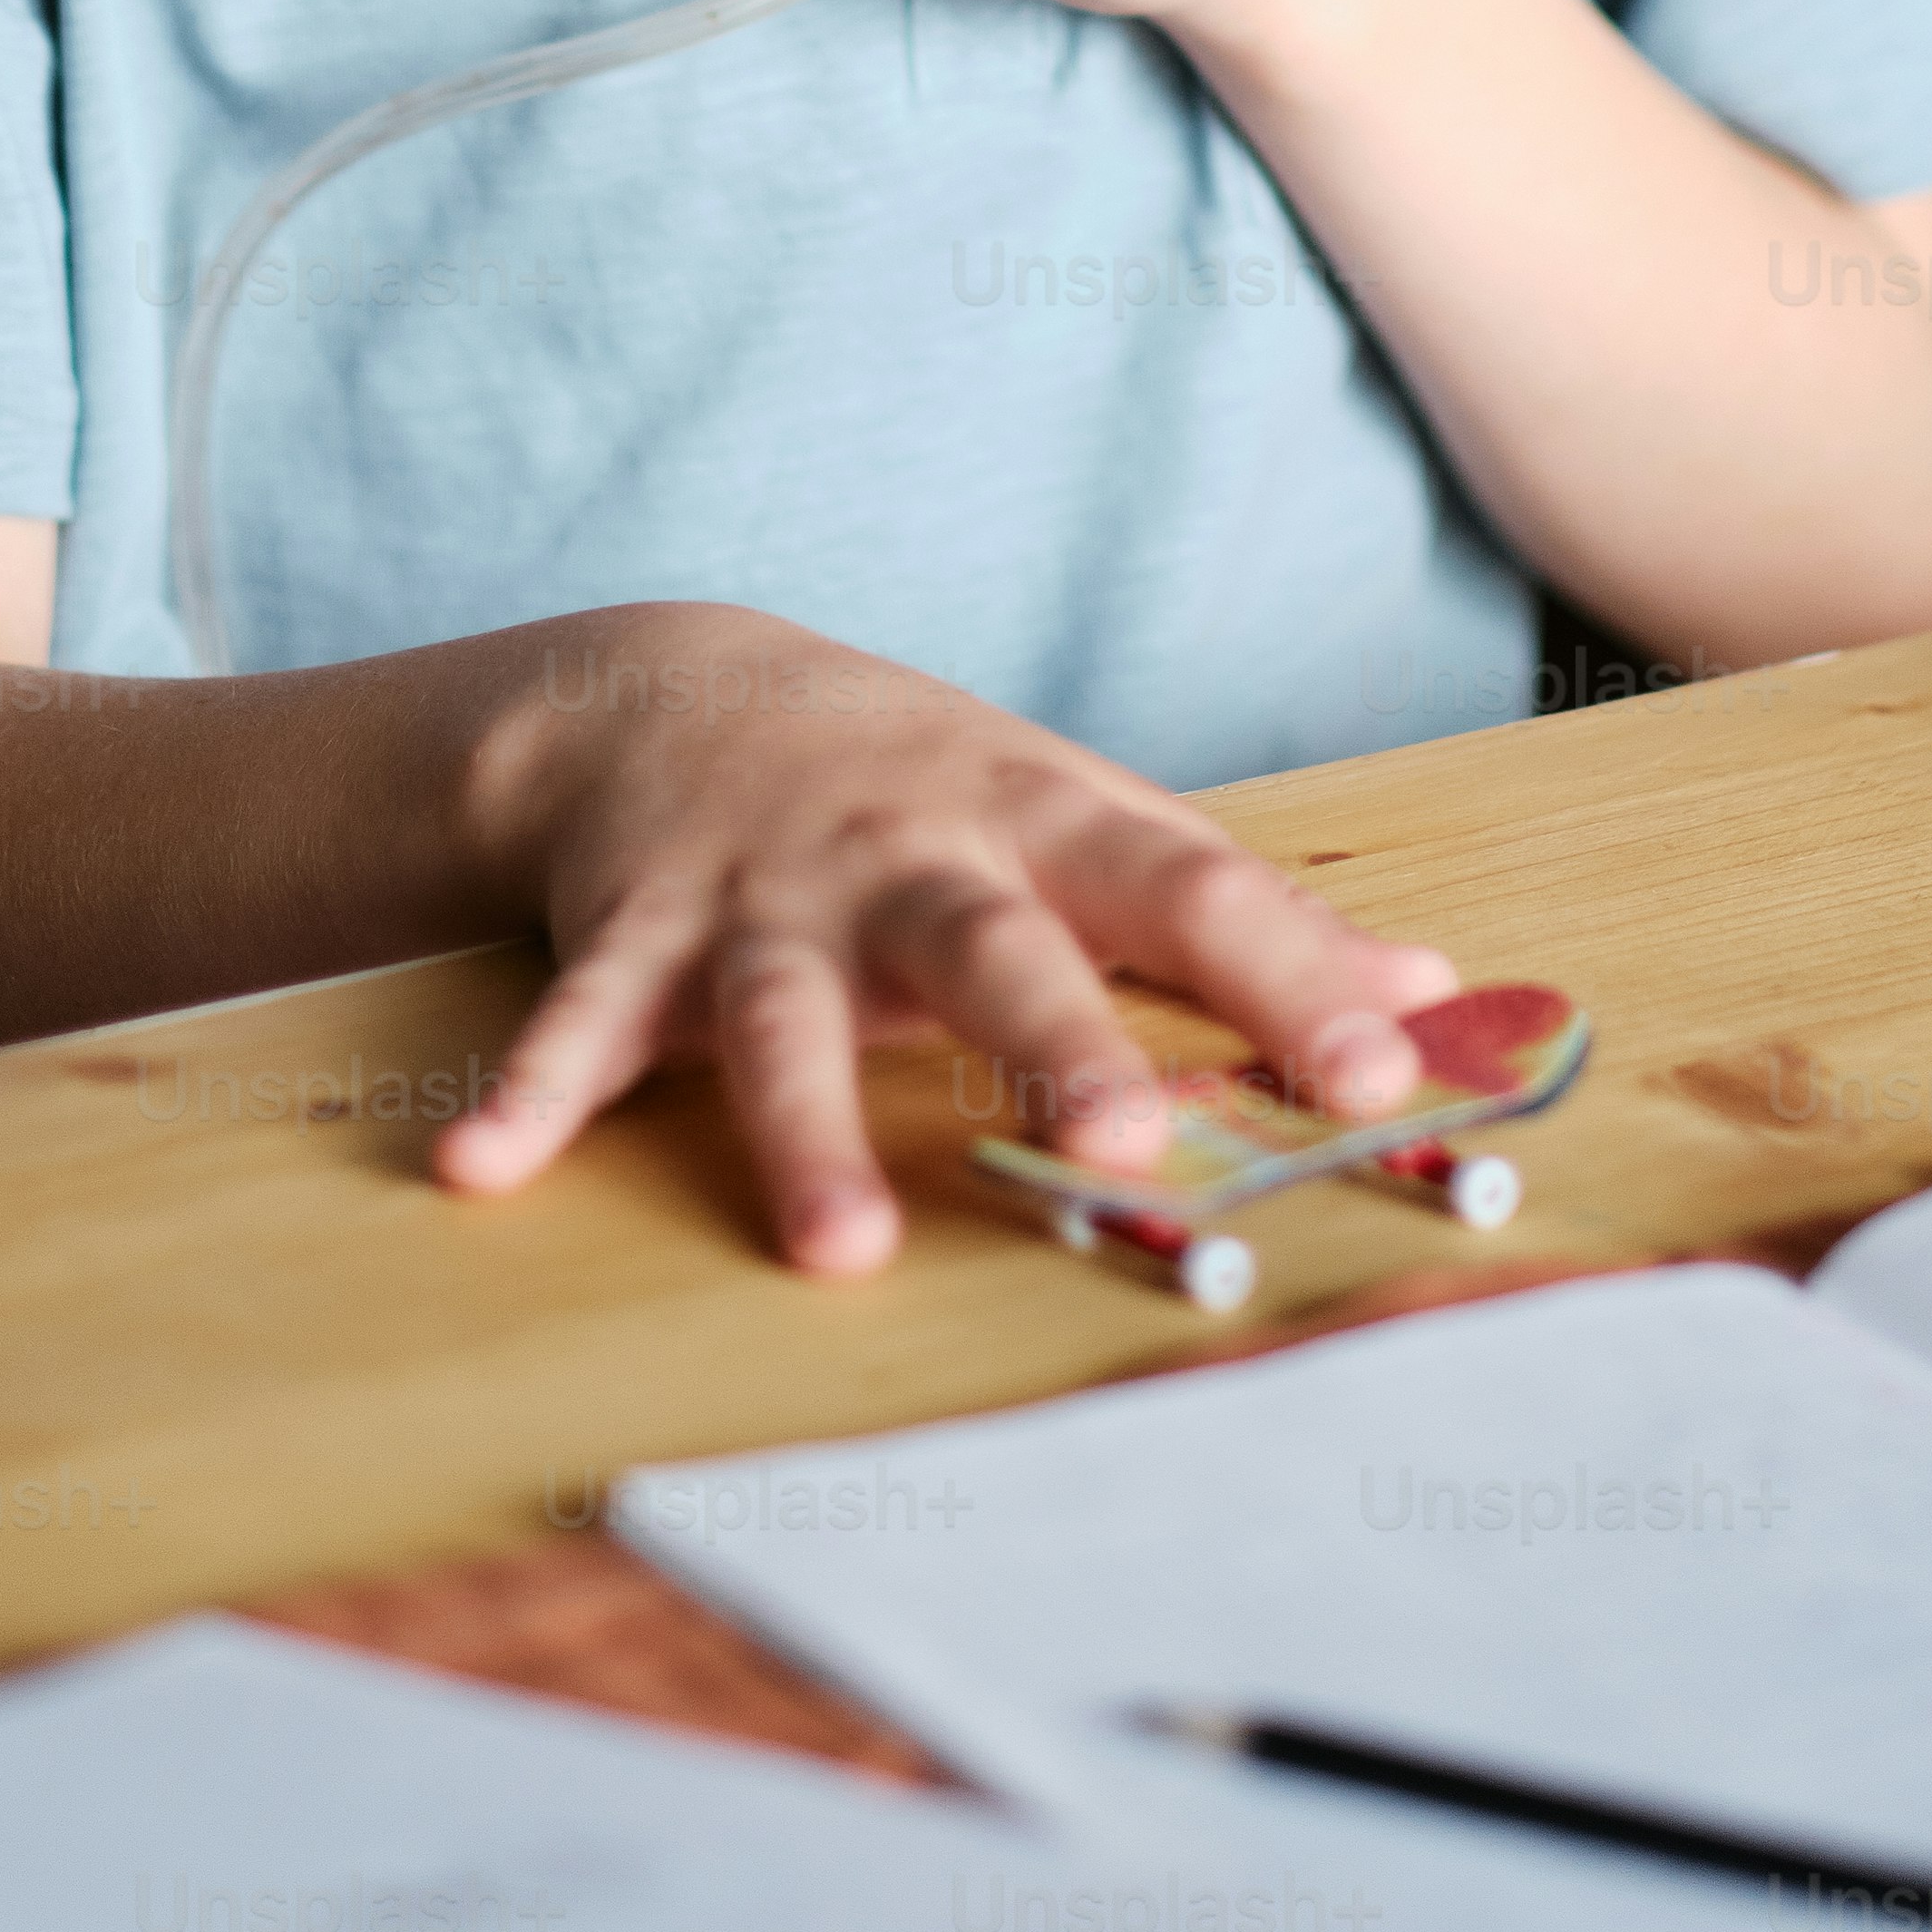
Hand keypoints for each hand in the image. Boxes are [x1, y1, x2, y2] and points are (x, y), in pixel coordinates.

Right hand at [432, 602, 1461, 1272]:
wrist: (676, 680)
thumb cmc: (927, 786)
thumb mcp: (1087, 819)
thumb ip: (1250, 917)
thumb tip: (1444, 995)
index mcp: (1038, 825)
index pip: (1190, 897)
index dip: (1291, 980)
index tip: (1387, 1075)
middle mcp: (905, 856)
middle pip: (991, 948)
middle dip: (1054, 1043)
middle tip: (1121, 1143)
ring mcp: (761, 893)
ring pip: (786, 1015)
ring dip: (806, 1129)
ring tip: (836, 1251)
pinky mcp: (634, 931)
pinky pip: (582, 1021)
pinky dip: (535, 1091)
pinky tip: (487, 1170)